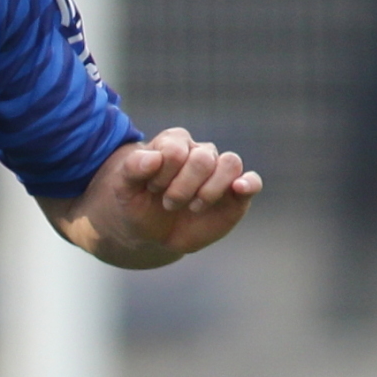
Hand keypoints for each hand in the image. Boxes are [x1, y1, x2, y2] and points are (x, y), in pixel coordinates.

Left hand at [69, 127, 261, 266]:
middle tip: (168, 204)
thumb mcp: (124, 187)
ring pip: (230, 163)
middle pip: (203, 158)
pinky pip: (252, 181)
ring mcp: (219, 173)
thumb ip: (133, 168)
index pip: (175, 150)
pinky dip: (249, 183)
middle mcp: (200, 153)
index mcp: (174, 143)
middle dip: (183, 187)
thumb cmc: (137, 203)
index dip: (162, 174)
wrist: (150, 232)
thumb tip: (153, 157)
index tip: (150, 189)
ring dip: (210, 189)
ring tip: (193, 207)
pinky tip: (238, 189)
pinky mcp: (234, 195)